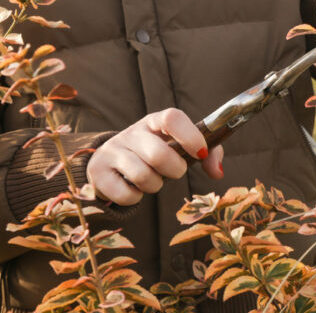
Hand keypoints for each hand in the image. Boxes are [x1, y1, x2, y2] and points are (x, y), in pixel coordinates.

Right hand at [87, 108, 223, 204]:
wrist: (111, 163)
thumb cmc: (155, 154)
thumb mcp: (179, 148)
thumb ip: (207, 155)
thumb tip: (217, 172)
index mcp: (154, 122)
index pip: (171, 118)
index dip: (190, 136)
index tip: (200, 153)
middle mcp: (131, 132)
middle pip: (158, 153)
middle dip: (175, 170)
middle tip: (175, 172)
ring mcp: (112, 151)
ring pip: (143, 176)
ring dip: (155, 185)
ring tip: (152, 179)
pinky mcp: (98, 172)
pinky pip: (126, 194)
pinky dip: (136, 198)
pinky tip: (133, 188)